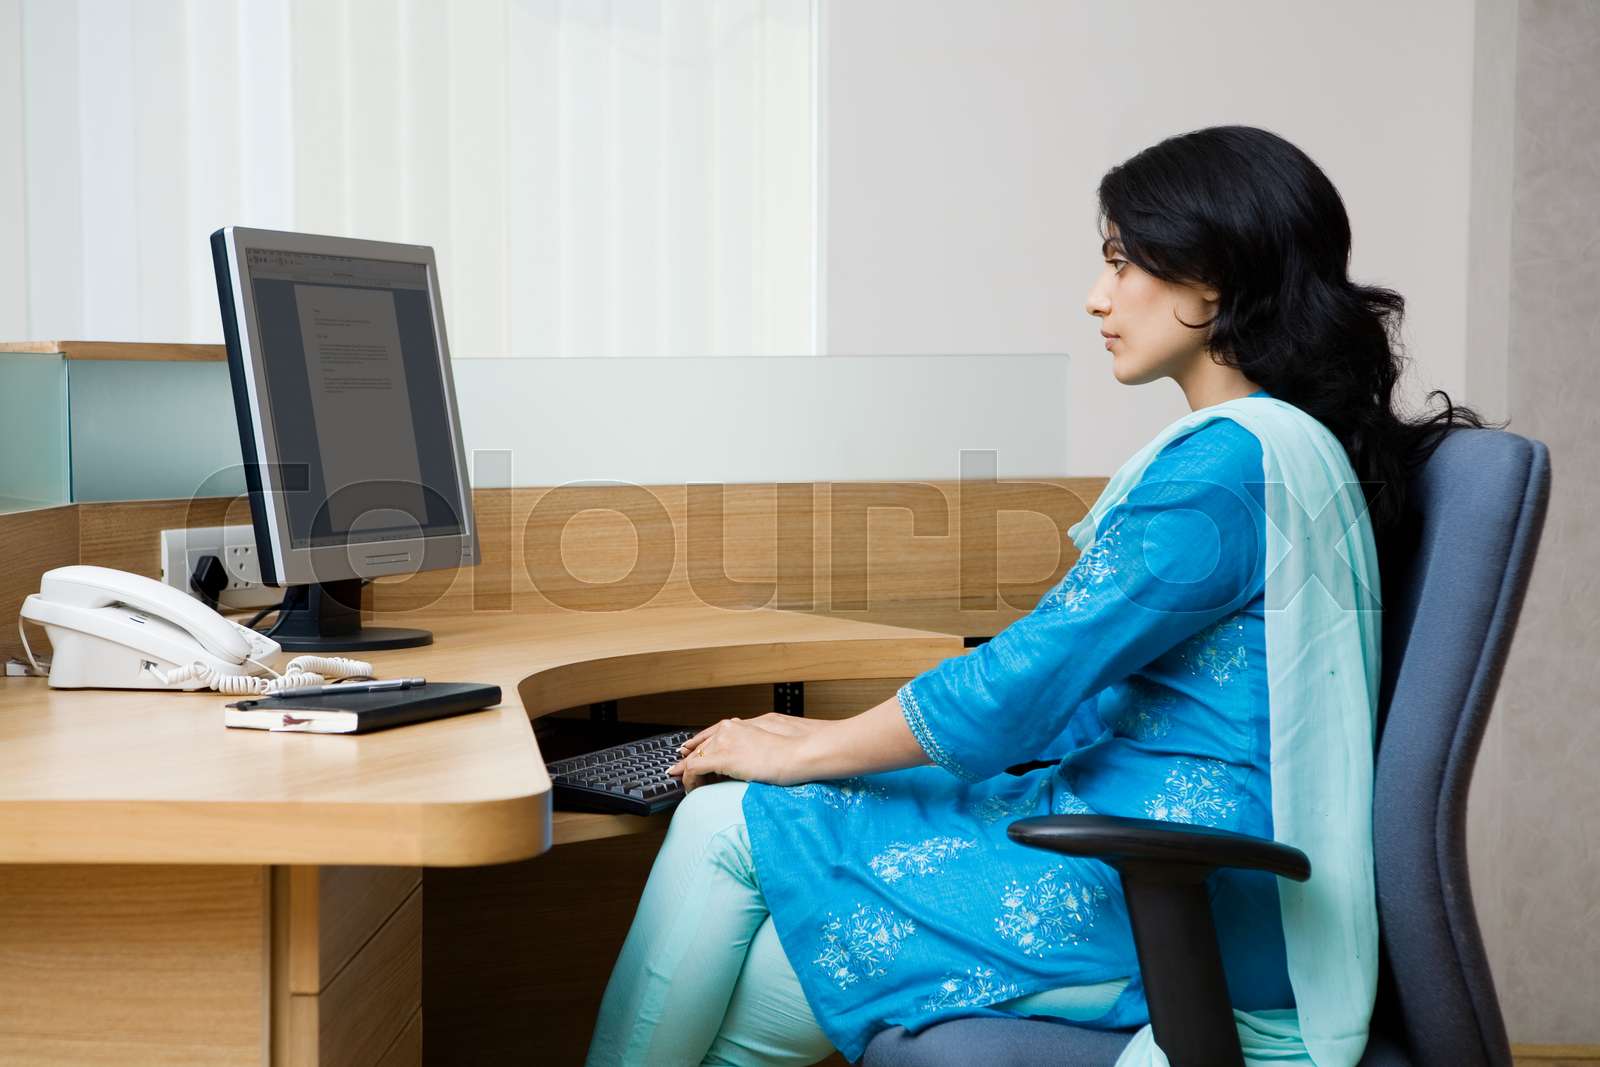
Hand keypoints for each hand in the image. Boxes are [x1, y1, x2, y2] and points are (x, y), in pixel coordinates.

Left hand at [667, 715, 826, 791]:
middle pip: (699, 747)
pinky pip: (695, 769)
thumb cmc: (794, 750)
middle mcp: (729, 729)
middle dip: (688, 762)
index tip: (686, 755)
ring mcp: (725, 742)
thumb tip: (750, 758)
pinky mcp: (723, 758)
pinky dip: (689, 780)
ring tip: (689, 788)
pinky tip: (690, 789)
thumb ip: (755, 745)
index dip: (696, 746)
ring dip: (689, 774)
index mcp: (741, 725)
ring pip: (694, 758)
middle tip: (682, 776)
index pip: (710, 735)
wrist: (802, 753)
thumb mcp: (771, 741)